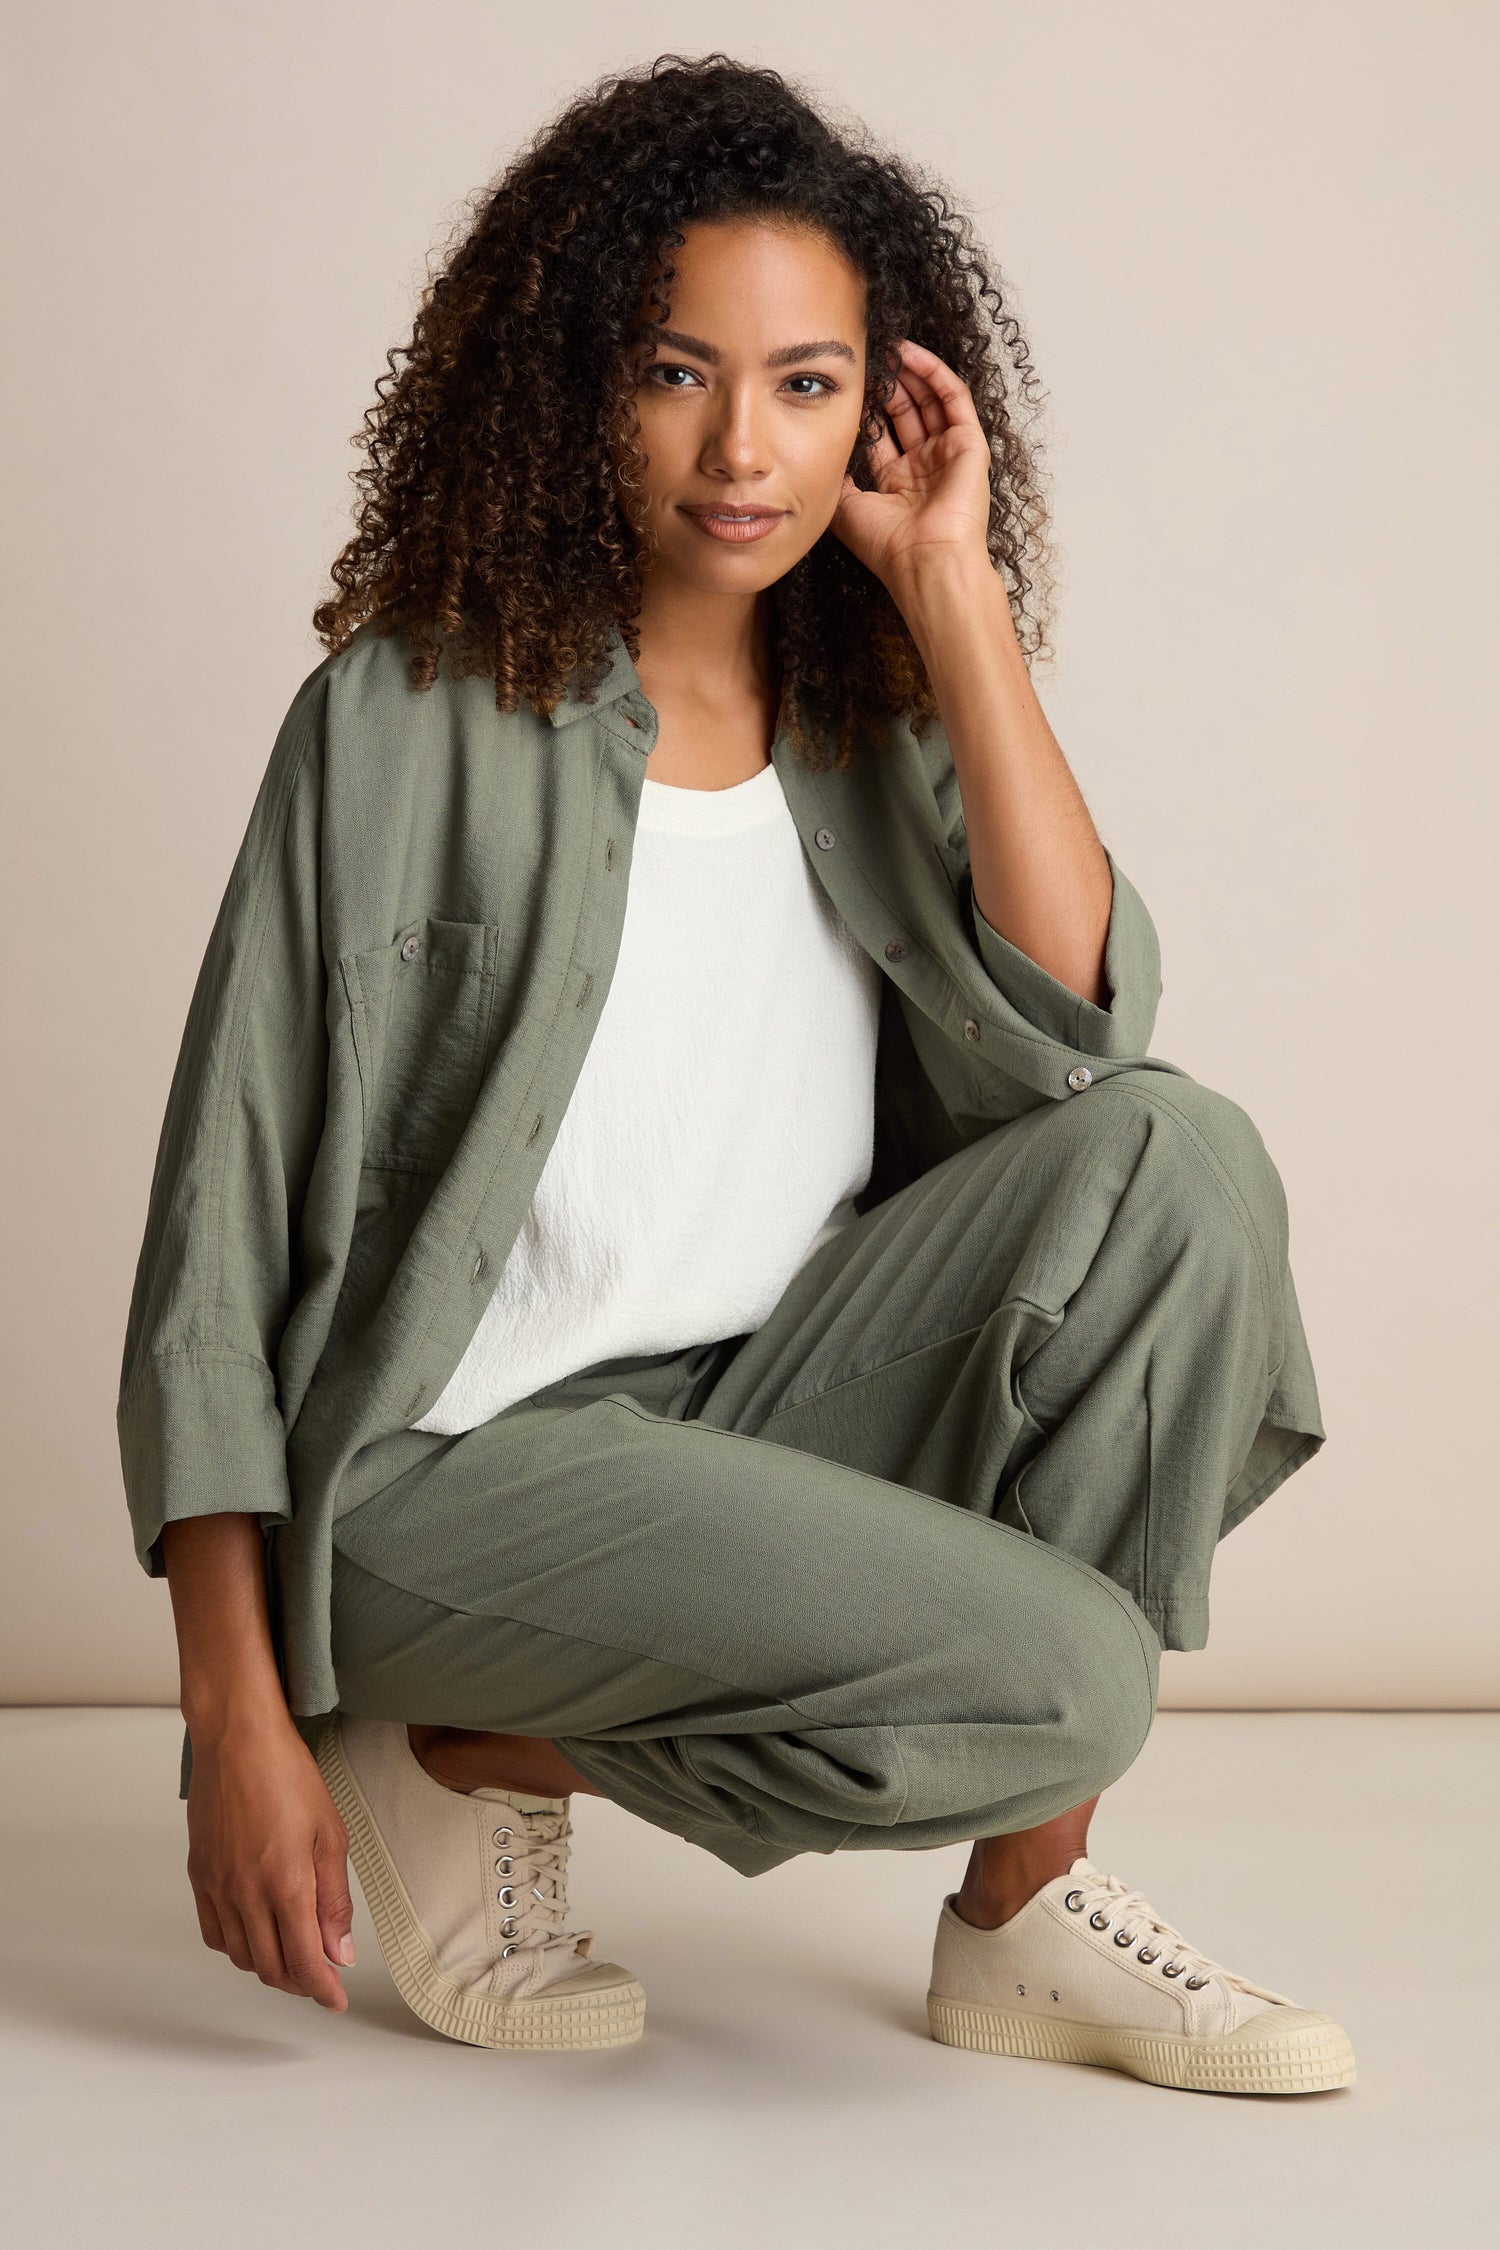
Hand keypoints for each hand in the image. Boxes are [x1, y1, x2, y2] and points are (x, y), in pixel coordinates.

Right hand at [184, 1708, 355, 2011]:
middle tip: (320, 1977)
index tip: (336, 2000)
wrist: (237, 1740)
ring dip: (268, 1967)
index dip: (322, 1989)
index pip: (304, 1960)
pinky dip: (236, 1947)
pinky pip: (214, 1933)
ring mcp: (217, 1886)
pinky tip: (254, 1935)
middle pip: (270, 1966)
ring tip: (292, 1956)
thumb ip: (334, 1898)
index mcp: (285, 1883)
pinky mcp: (199, 1876)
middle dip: (299, 1981)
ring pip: (241, 1955)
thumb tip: (339, 1950)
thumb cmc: (287, 1775)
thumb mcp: (330, 1833)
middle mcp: (246, 1893)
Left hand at [830, 338, 993, 591]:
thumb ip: (838, 475)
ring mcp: (949, 455)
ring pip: (931, 400)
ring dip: (911, 372)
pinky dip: (935, 373)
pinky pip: (954, 398)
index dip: (867, 407)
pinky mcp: (970, 445)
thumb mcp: (847, 507)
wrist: (925, 562)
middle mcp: (926, 468)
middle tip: (871, 357)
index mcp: (899, 484)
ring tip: (889, 347)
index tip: (850, 383)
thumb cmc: (888, 546)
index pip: (883, 434)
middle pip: (907, 413)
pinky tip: (912, 354)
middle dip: (889, 384)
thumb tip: (822, 449)